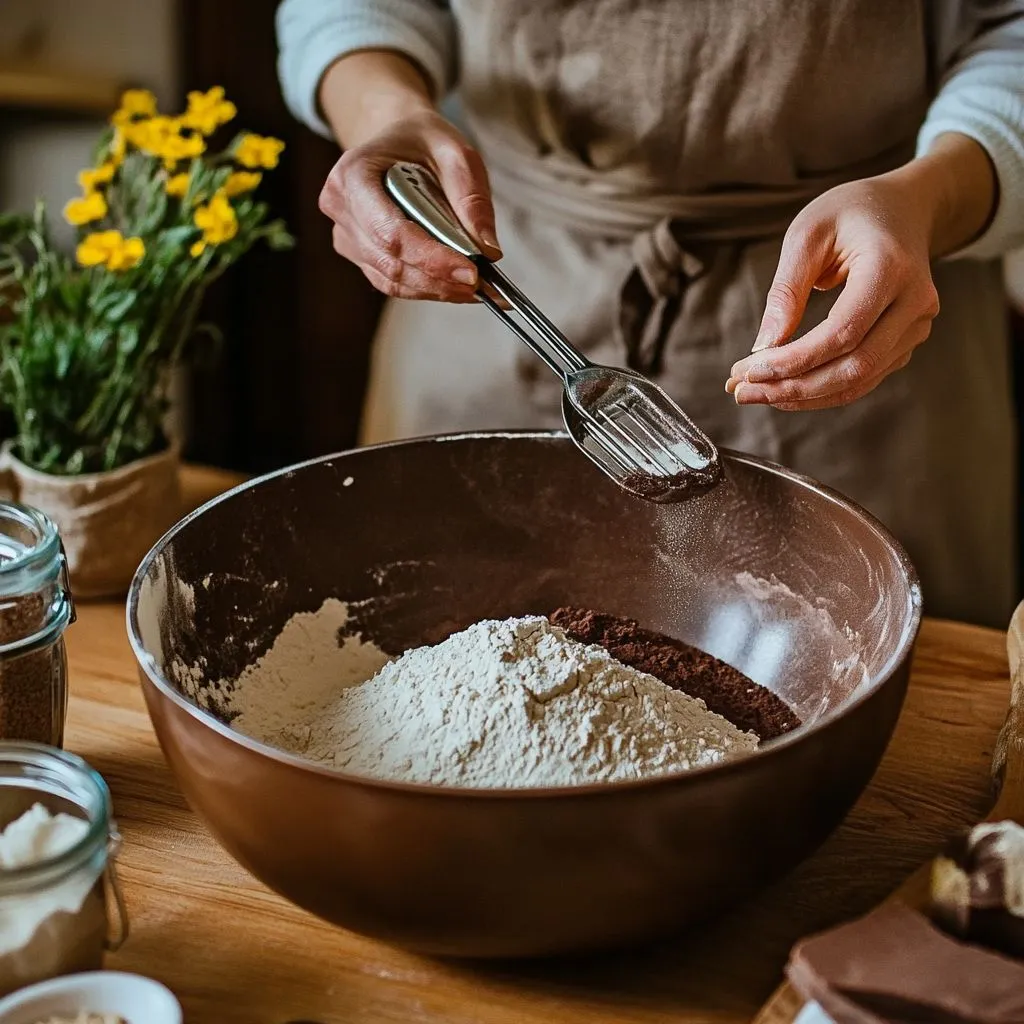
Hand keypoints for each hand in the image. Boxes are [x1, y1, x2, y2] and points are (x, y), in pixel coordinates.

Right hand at [318, 110, 500, 302]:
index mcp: (353, 174)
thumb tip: (487, 250)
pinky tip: (455, 286)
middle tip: (482, 285)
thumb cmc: (423, 141)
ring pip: (392, 279)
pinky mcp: (359, 255)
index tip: (470, 272)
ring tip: (475, 289)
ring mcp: (346, 236)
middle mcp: (341, 208)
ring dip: (436, 289)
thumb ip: (472, 199)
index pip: (391, 232)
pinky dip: (427, 288)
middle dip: (439, 279)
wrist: (398, 138)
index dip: (430, 259)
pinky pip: (392, 282)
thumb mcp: (456, 154)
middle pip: (391, 262)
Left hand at [725, 135, 994, 410]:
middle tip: (741, 391)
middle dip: (793, 386)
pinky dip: (820, 390)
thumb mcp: (806, 235)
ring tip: (753, 393)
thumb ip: (786, 291)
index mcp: (892, 268)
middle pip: (854, 366)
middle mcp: (915, 302)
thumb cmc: (849, 214)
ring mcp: (916, 326)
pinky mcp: (905, 342)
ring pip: (859, 380)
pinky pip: (863, 378)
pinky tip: (782, 388)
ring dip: (802, 396)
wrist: (903, 208)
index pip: (843, 332)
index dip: (795, 360)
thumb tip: (763, 347)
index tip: (748, 370)